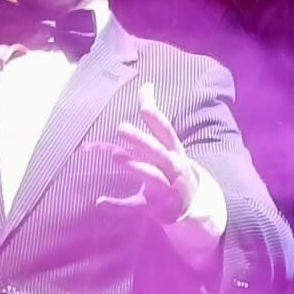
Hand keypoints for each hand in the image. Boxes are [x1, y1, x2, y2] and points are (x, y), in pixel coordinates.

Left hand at [95, 81, 200, 225]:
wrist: (194, 205)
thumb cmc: (173, 167)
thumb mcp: (168, 143)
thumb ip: (154, 116)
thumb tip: (146, 84)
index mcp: (174, 152)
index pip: (167, 133)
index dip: (157, 120)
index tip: (145, 108)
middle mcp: (173, 170)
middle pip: (158, 153)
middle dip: (142, 141)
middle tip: (121, 127)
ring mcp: (166, 190)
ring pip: (152, 177)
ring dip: (135, 166)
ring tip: (116, 155)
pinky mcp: (155, 209)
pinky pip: (135, 207)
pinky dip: (117, 205)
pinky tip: (100, 201)